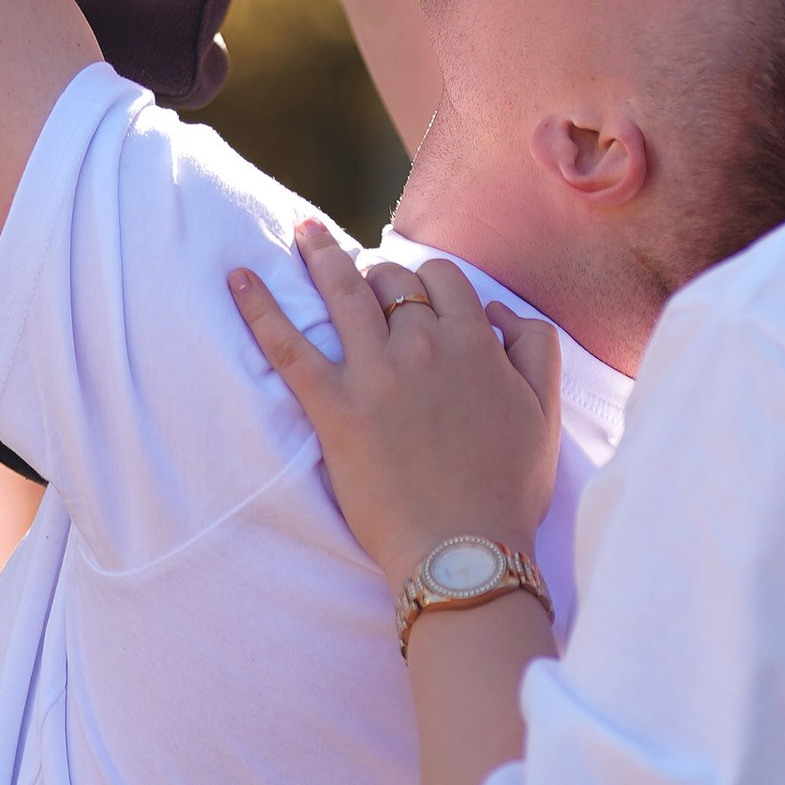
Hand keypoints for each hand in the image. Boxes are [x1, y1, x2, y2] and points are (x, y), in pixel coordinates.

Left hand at [229, 221, 561, 586]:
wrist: (464, 551)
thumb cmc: (509, 490)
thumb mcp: (546, 413)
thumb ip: (535, 348)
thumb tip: (497, 313)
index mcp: (474, 343)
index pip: (441, 279)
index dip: (424, 281)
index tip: (411, 296)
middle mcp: (423, 346)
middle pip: (391, 282)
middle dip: (376, 276)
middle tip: (361, 283)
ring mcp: (375, 376)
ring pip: (343, 294)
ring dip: (321, 255)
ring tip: (302, 232)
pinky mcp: (334, 410)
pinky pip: (289, 347)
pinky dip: (260, 309)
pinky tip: (239, 280)